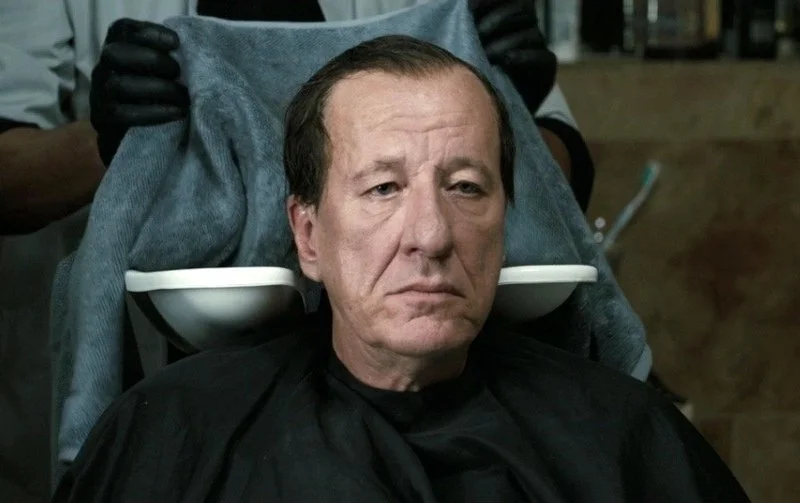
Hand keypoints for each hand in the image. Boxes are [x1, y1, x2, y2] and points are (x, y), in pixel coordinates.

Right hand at [90, 19, 189, 165]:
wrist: (135, 140)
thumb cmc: (155, 100)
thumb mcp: (159, 76)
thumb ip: (168, 61)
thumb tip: (195, 54)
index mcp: (117, 52)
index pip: (122, 30)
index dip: (149, 32)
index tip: (176, 42)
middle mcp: (103, 70)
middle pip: (115, 54)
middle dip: (151, 59)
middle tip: (177, 72)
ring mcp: (99, 96)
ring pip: (119, 84)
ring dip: (157, 88)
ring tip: (183, 97)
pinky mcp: (105, 121)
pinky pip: (124, 114)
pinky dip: (154, 113)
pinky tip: (177, 113)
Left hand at [470, 0, 556, 111]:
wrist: (498, 116)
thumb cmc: (480, 83)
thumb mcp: (469, 56)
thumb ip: (465, 36)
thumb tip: (452, 17)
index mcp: (508, 23)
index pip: (507, 1)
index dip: (490, 1)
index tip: (469, 6)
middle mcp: (526, 31)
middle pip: (520, 12)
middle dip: (496, 20)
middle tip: (478, 33)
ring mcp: (539, 49)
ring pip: (529, 34)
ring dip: (506, 42)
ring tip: (487, 54)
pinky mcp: (546, 70)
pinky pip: (541, 57)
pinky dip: (523, 57)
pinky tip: (506, 61)